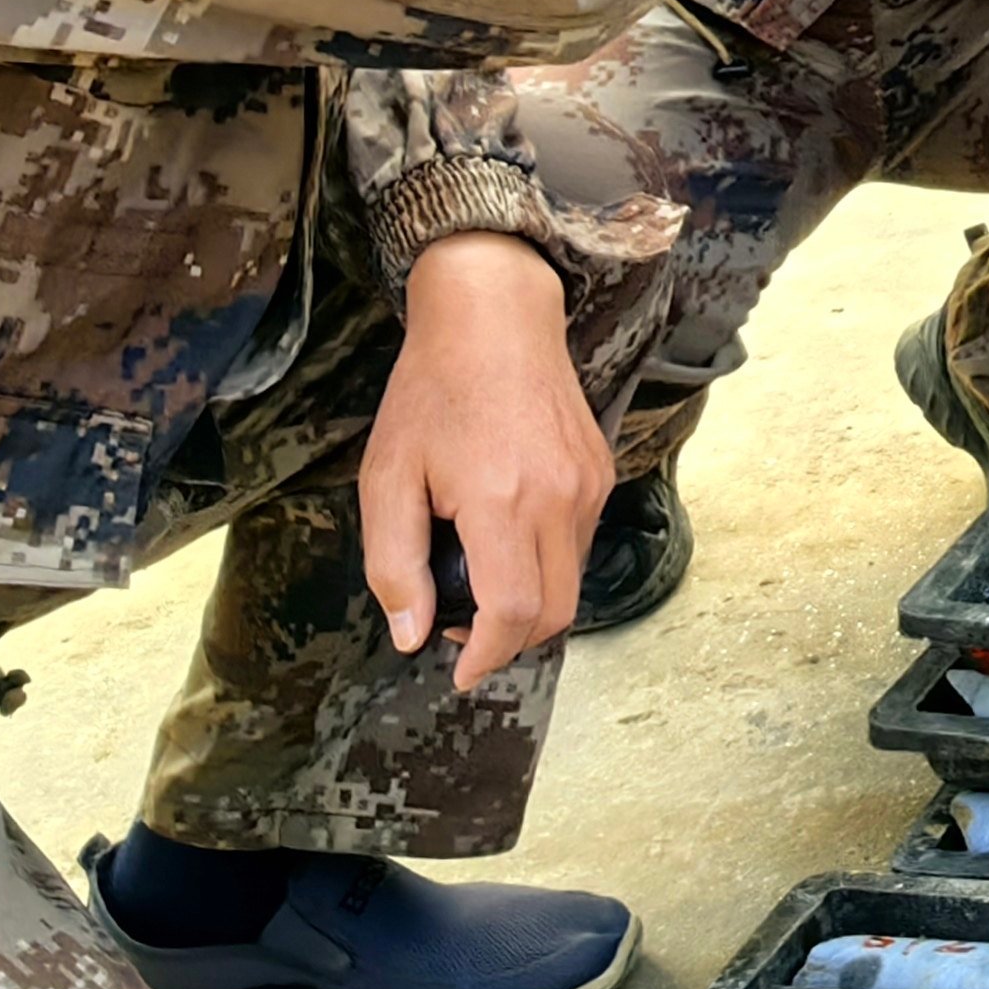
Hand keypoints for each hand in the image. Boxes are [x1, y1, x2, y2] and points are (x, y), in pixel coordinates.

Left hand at [361, 232, 607, 690]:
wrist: (495, 318)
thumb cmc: (432, 392)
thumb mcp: (387, 477)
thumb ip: (395, 564)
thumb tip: (412, 634)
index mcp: (503, 503)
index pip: (514, 614)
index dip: (487, 657)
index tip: (459, 671)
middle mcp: (559, 499)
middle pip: (554, 613)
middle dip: (510, 641)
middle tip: (461, 630)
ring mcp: (588, 485)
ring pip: (571, 581)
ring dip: (530, 601)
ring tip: (477, 574)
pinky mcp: (601, 471)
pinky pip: (579, 541)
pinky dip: (546, 561)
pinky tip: (505, 532)